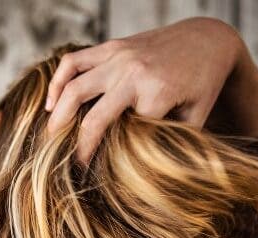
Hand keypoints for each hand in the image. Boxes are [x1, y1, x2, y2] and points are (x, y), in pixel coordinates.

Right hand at [45, 17, 257, 163]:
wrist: (208, 38)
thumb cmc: (204, 83)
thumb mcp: (197, 118)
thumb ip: (172, 142)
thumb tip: (148, 176)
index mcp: (158, 92)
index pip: (126, 136)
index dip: (113, 157)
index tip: (102, 178)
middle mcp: (133, 73)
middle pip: (92, 118)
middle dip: (77, 147)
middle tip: (64, 167)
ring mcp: (118, 56)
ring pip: (73, 87)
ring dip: (57, 117)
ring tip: (49, 138)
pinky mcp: (110, 47)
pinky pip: (73, 62)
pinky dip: (57, 82)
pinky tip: (50, 103)